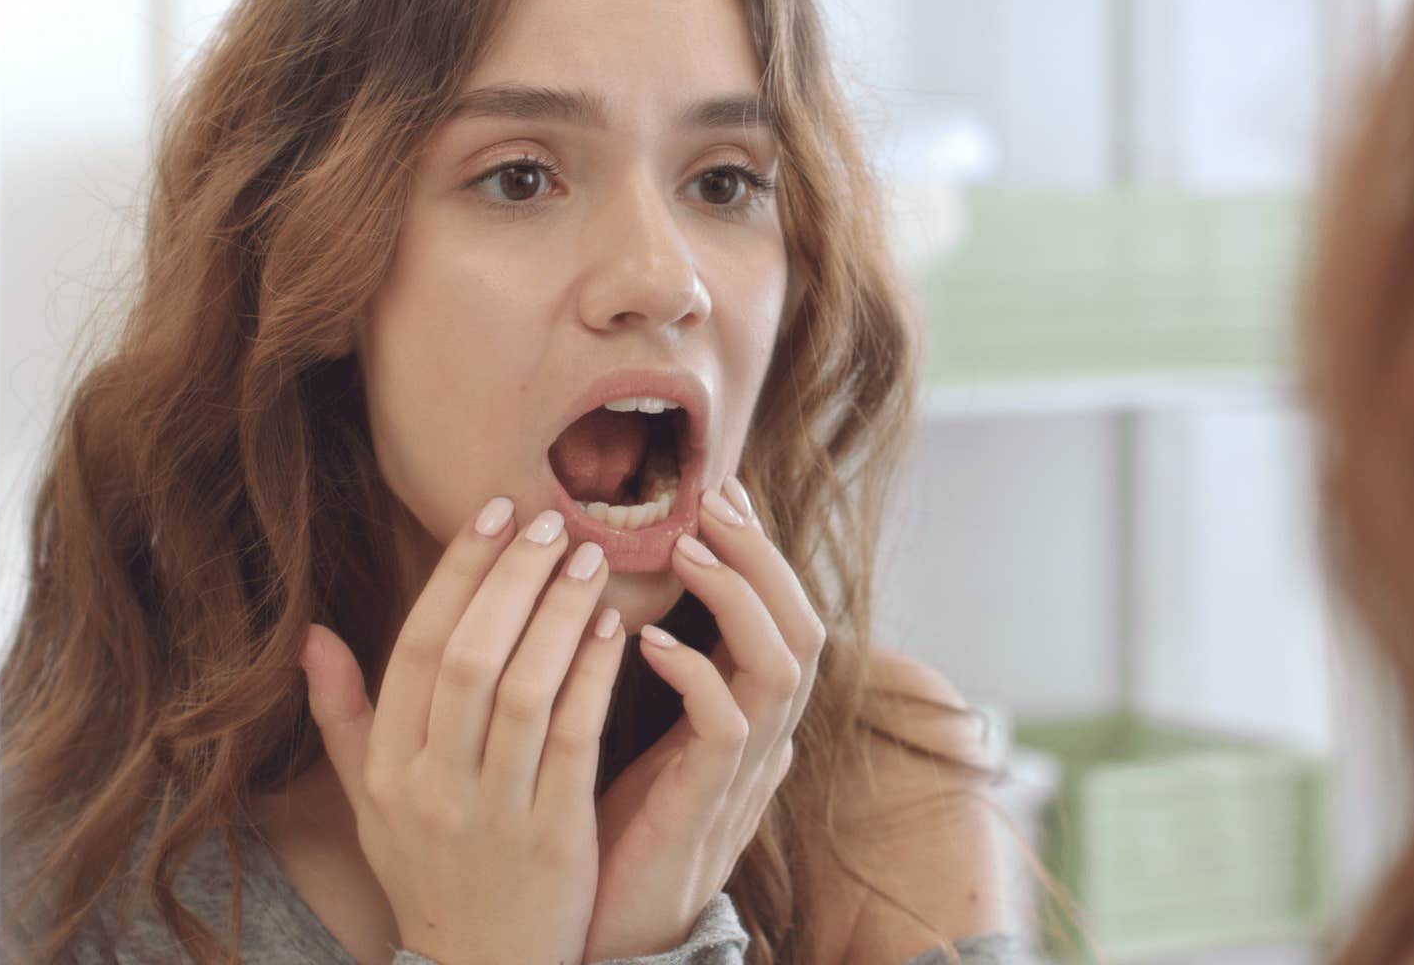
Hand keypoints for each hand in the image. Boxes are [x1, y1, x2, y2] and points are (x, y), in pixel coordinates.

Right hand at [299, 502, 625, 964]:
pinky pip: (575, 739)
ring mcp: (492, 812)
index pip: (415, 647)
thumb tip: (310, 634)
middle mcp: (431, 786)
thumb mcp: (371, 804)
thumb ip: (344, 718)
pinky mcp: (554, 836)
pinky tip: (616, 628)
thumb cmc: (432, 873)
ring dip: (558, 614)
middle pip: (468, 658)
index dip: (456, 572)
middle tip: (550, 522)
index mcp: (388, 768)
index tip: (493, 511)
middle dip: (511, 579)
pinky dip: (594, 676)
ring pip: (523, 690)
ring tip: (588, 559)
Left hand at [583, 478, 825, 959]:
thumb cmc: (618, 829)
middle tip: (711, 500)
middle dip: (762, 556)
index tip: (717, 491)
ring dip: (737, 597)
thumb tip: (668, 611)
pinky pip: (726, 725)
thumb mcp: (647, 736)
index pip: (781, 615)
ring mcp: (744, 772)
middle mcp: (763, 737)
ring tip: (684, 549)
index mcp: (748, 715)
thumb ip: (667, 679)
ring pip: (782, 664)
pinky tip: (645, 641)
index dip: (759, 552)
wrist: (610, 930)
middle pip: (803, 626)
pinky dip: (695, 672)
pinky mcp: (707, 803)